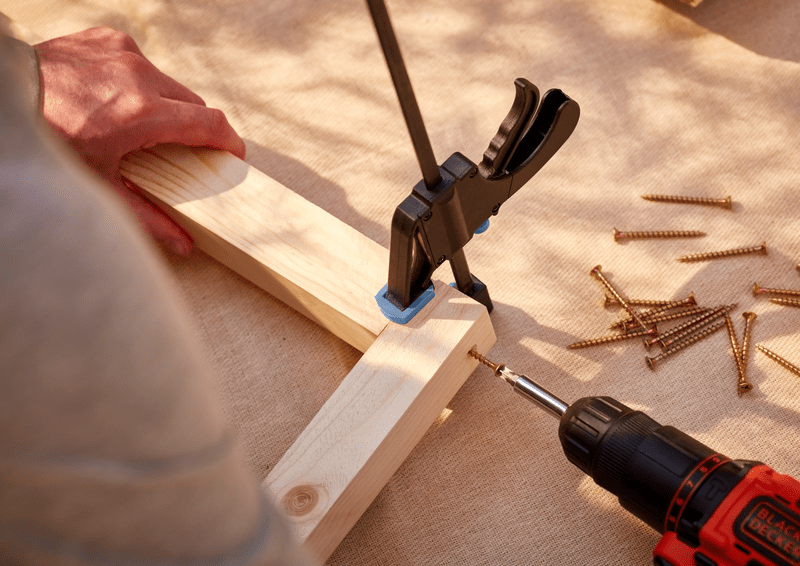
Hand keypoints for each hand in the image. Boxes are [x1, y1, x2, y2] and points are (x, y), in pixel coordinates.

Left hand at [35, 26, 246, 253]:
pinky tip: (115, 99)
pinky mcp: (109, 39)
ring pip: (169, 84)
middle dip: (193, 128)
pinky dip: (139, 83)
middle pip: (193, 104)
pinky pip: (142, 65)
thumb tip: (185, 244)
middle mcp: (140, 76)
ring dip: (165, 105)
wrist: (4, 98)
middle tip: (178, 150)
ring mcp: (125, 53)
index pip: (211, 124)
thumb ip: (149, 217)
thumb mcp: (100, 186)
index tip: (234, 156)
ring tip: (136, 125)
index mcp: (144, 113)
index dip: (230, 142)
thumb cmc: (51, 143)